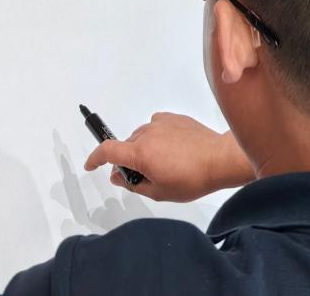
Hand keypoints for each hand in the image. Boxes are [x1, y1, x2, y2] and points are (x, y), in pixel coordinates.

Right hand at [84, 112, 252, 201]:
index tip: (90, 165)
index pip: (108, 150)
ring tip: (164, 164)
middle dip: (129, 161)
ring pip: (141, 137)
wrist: (218, 159)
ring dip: (144, 149)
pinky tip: (172, 149)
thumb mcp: (158, 192)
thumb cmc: (190, 180)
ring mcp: (161, 122)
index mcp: (141, 152)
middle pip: (127, 146)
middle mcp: (147, 133)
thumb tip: (117, 175)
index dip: (95, 158)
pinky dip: (156, 137)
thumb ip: (133, 183)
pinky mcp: (174, 117)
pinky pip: (156, 127)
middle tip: (145, 177)